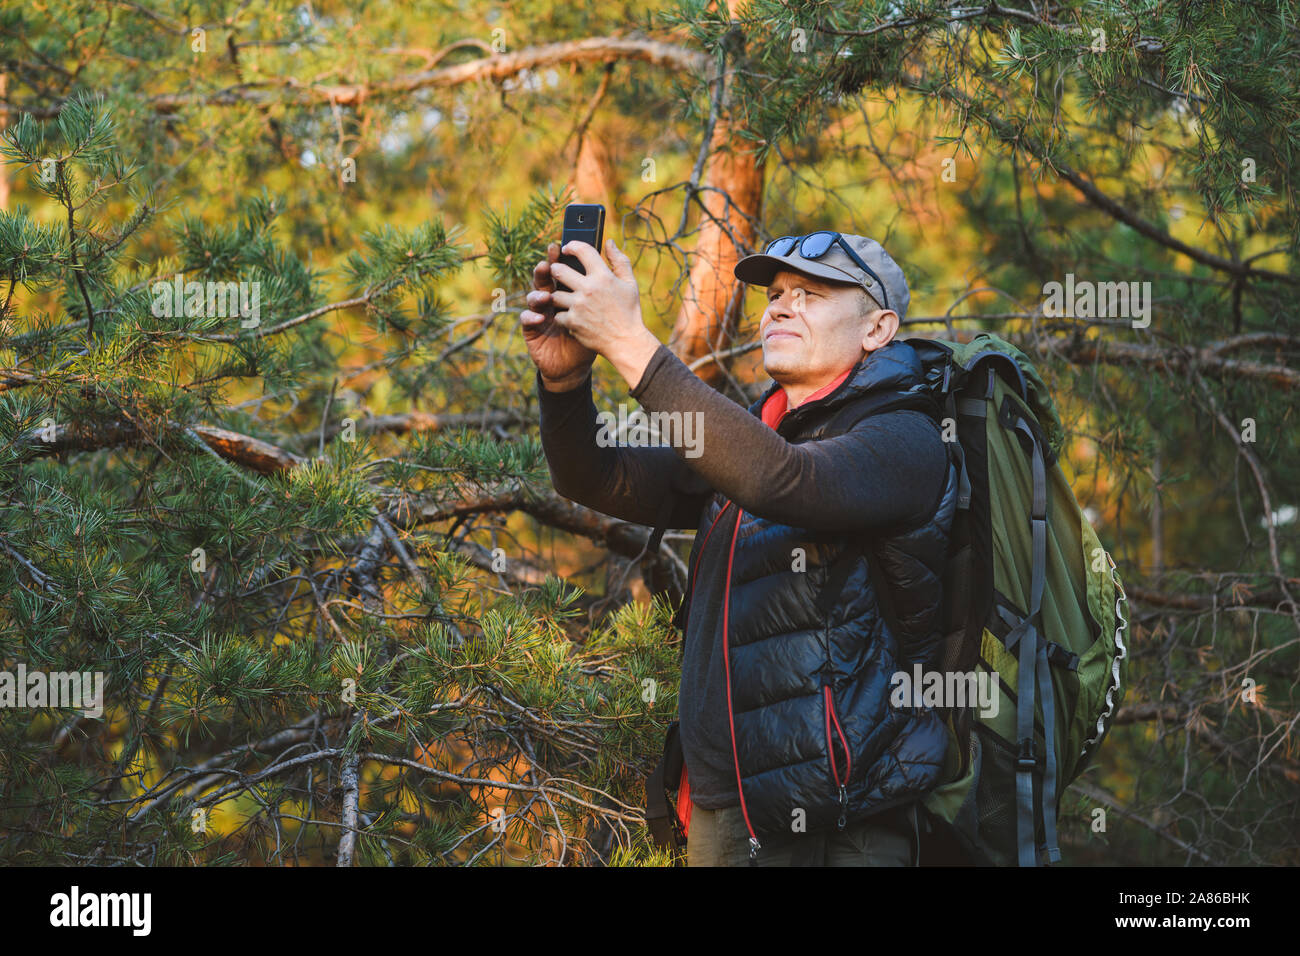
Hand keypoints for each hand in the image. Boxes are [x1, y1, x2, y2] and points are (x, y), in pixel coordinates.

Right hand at [520, 241, 596, 390]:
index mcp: (567, 289)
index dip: (556, 257)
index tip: (558, 247)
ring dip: (537, 295)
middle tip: (547, 265)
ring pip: (533, 297)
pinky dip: (530, 317)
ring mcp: (540, 313)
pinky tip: (539, 318)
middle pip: (543, 279)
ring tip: (545, 296)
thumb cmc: (594, 332)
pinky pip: (526, 320)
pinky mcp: (533, 330)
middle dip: (543, 271)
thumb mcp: (607, 299)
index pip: (560, 267)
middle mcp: (551, 298)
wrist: (580, 365)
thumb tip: (610, 241)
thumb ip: (610, 271)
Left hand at [549, 238, 660, 388]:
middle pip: (558, 270)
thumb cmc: (629, 312)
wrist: (626, 342)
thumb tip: (609, 242)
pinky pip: (557, 314)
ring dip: (558, 295)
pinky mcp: (572, 322)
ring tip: (565, 298)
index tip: (567, 248)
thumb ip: (619, 261)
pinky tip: (570, 316)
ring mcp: (578, 306)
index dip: (571, 245)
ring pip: (554, 294)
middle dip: (555, 269)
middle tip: (557, 272)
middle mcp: (589, 289)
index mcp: (603, 276)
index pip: (582, 250)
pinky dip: (562, 315)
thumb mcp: (630, 284)